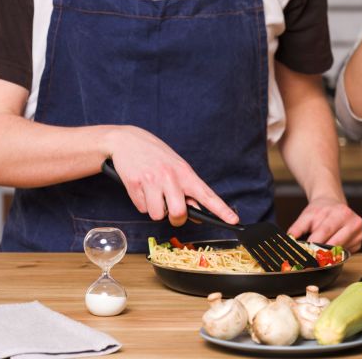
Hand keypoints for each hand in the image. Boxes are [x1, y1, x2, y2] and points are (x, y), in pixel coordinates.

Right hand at [103, 126, 238, 226]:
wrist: (127, 141)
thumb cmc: (155, 155)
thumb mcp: (177, 167)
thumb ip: (187, 189)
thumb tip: (197, 212)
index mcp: (185, 172)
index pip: (207, 195)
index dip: (222, 210)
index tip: (234, 221)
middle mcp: (170, 177)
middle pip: (179, 214)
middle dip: (176, 219)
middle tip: (172, 211)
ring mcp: (152, 181)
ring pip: (158, 215)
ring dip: (156, 210)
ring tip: (153, 194)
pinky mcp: (135, 185)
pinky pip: (142, 209)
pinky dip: (142, 203)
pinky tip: (141, 188)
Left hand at [287, 197, 361, 252]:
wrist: (333, 202)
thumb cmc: (320, 210)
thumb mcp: (307, 215)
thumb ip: (296, 228)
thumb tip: (288, 242)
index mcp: (340, 214)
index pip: (324, 234)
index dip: (312, 246)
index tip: (303, 255)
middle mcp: (353, 222)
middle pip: (334, 245)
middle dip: (319, 254)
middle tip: (308, 262)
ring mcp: (359, 232)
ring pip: (340, 252)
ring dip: (328, 256)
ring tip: (317, 257)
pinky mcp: (359, 241)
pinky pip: (346, 253)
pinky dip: (336, 254)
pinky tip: (331, 249)